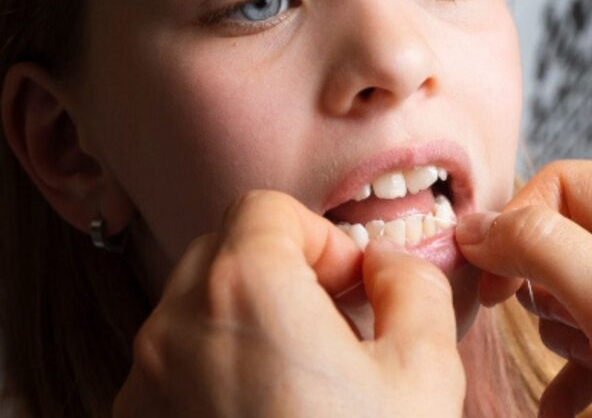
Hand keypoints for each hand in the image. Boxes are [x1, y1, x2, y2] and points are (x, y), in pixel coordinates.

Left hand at [114, 190, 463, 416]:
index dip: (324, 238)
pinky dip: (220, 365)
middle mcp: (177, 328)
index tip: (354, 286)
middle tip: (339, 320)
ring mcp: (149, 385)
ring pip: (198, 308)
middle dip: (286, 271)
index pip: (268, 210)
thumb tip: (387, 264)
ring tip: (308, 372)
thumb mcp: (426, 366)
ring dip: (252, 318)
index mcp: (247, 291)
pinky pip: (178, 365)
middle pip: (226, 252)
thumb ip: (412, 283)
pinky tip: (273, 410)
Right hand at [455, 161, 591, 416]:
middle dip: (555, 296)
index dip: (518, 229)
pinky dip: (572, 373)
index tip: (491, 279)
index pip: (561, 185)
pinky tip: (572, 403)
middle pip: (558, 243)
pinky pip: (583, 341)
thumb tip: (477, 226)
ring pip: (564, 296)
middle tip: (586, 329)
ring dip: (570, 338)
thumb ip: (544, 251)